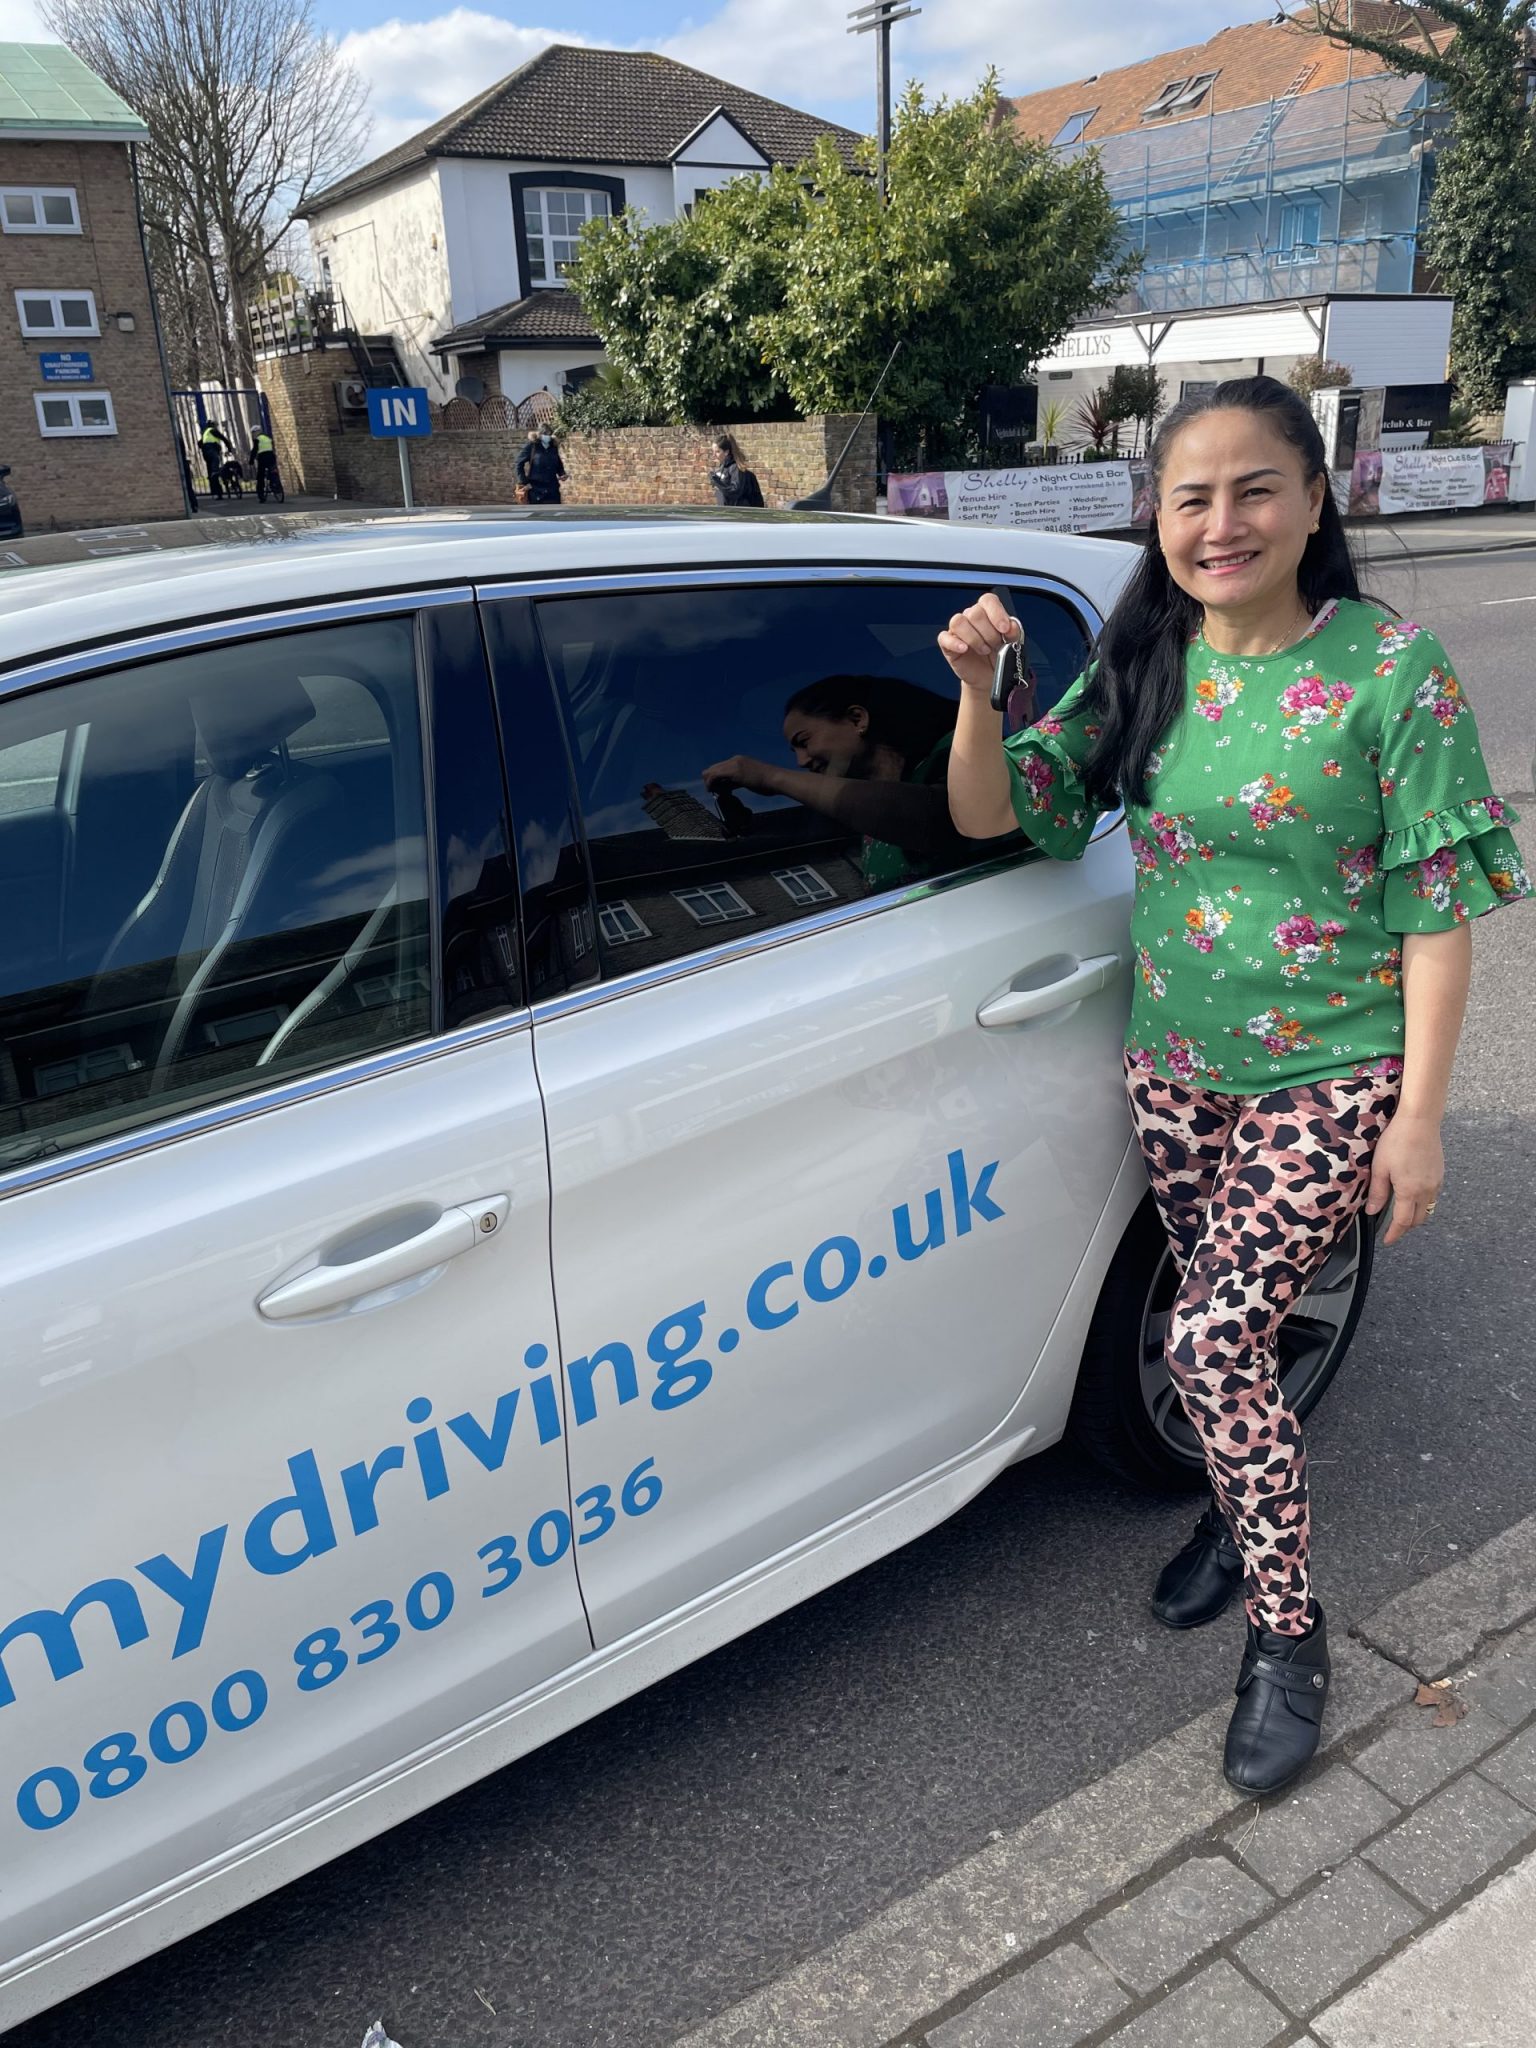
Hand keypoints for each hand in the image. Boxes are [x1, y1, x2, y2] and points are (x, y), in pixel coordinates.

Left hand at [702, 754, 779, 796]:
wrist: (776, 779)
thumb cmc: (768, 783)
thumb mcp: (749, 780)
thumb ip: (736, 781)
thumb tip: (727, 787)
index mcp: (739, 760)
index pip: (720, 767)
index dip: (715, 778)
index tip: (717, 789)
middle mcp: (735, 759)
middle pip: (714, 767)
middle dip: (710, 780)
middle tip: (712, 791)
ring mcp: (734, 764)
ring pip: (712, 771)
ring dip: (710, 782)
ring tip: (712, 791)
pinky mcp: (734, 771)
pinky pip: (715, 776)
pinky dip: (711, 783)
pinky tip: (713, 790)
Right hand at [937, 593, 1023, 697]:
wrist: (989, 676)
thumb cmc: (999, 656)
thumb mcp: (1012, 644)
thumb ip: (1014, 633)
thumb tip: (1012, 626)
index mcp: (987, 612)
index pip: (988, 600)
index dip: (996, 613)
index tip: (1004, 629)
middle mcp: (971, 617)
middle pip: (975, 612)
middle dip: (988, 632)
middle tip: (995, 645)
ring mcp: (957, 630)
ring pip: (959, 621)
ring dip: (974, 638)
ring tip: (984, 650)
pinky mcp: (947, 643)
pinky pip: (944, 637)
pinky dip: (955, 643)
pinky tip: (964, 649)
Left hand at [1365, 1112, 1443, 1245]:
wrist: (1420, 1121)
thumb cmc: (1397, 1140)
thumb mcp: (1380, 1167)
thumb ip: (1377, 1192)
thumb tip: (1372, 1211)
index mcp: (1409, 1191)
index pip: (1402, 1222)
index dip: (1395, 1234)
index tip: (1387, 1240)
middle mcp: (1426, 1190)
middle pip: (1418, 1219)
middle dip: (1405, 1227)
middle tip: (1393, 1229)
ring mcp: (1435, 1182)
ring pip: (1427, 1209)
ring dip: (1415, 1216)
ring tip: (1402, 1214)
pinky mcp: (1439, 1174)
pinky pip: (1432, 1197)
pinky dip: (1423, 1203)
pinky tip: (1413, 1196)